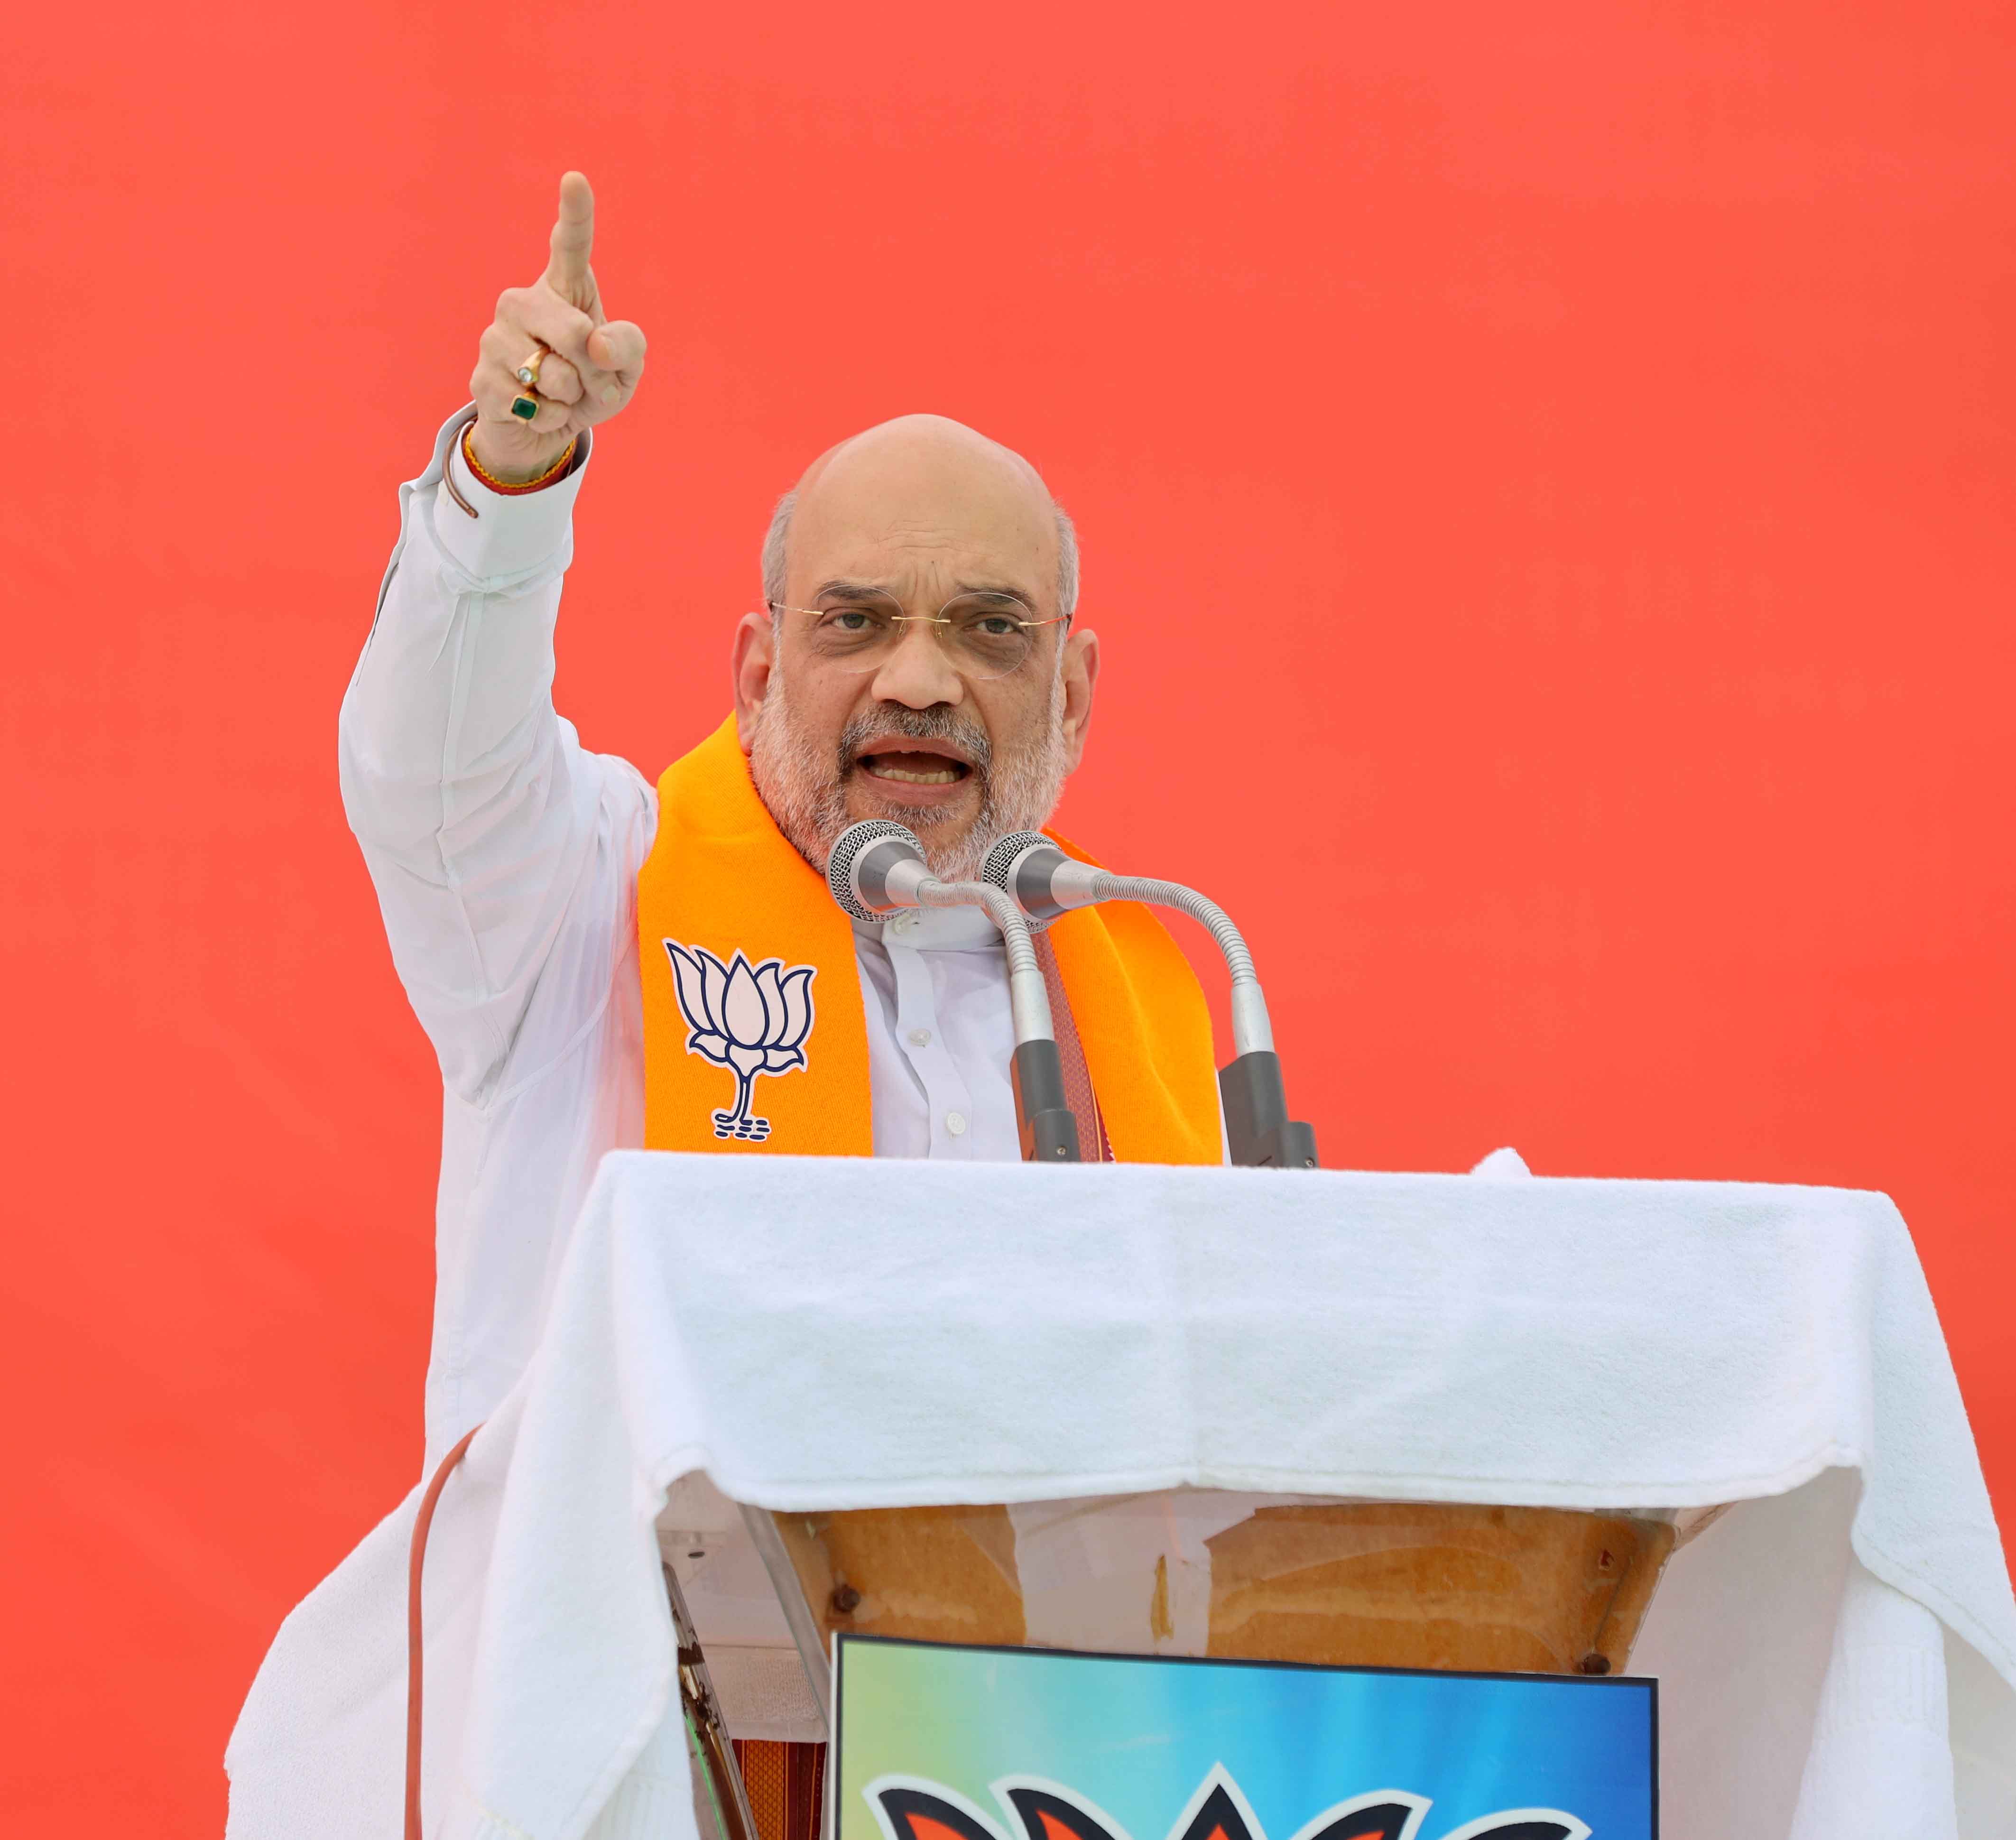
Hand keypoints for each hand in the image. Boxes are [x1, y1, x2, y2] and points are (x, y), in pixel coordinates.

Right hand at [467, 172, 646, 482]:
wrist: (547, 428)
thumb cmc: (590, 384)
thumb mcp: (625, 368)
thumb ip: (625, 345)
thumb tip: (594, 343)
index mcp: (562, 289)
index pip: (569, 245)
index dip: (574, 213)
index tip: (576, 179)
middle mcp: (522, 302)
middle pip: (575, 333)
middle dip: (596, 372)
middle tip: (590, 381)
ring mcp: (495, 337)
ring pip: (553, 374)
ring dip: (571, 398)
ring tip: (559, 395)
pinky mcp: (482, 378)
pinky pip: (534, 405)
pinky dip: (550, 418)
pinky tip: (538, 411)